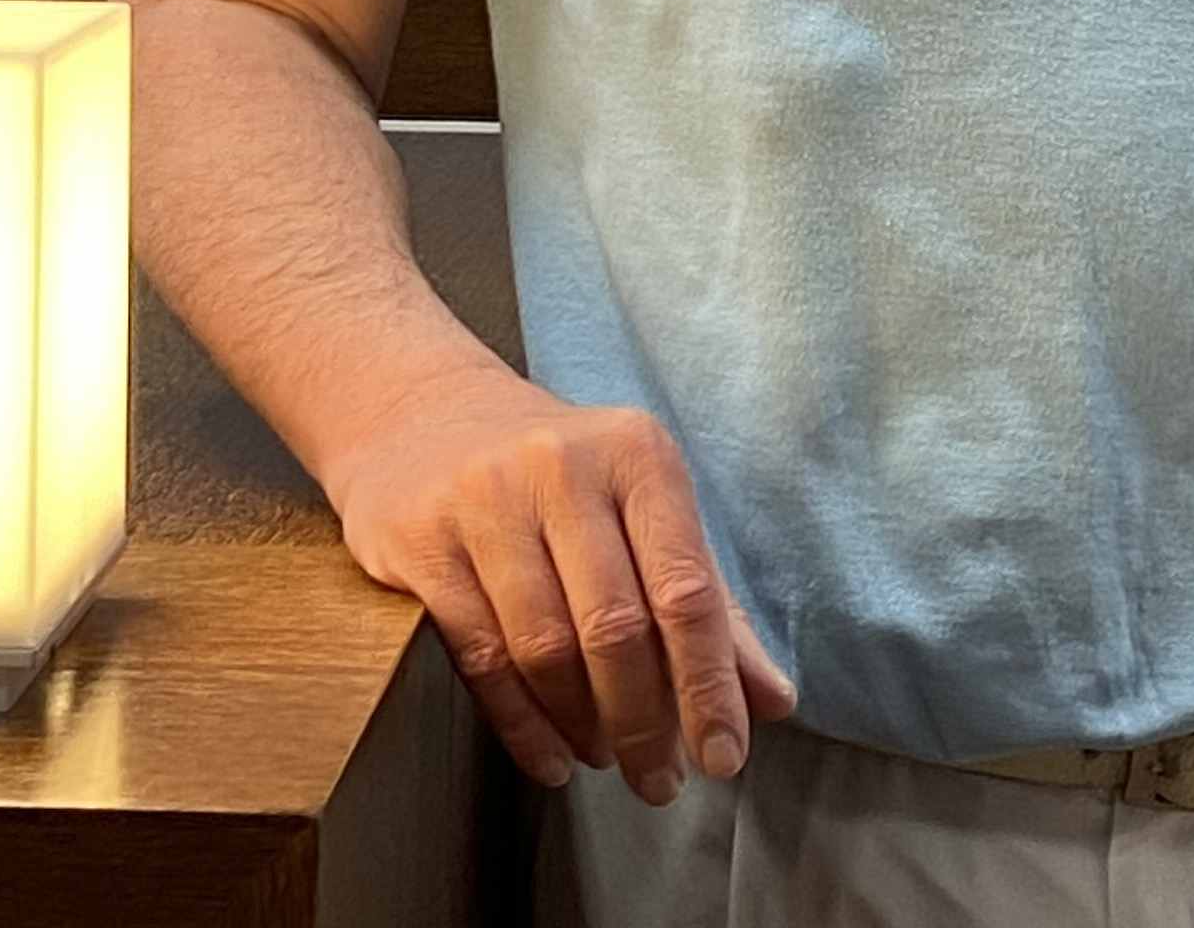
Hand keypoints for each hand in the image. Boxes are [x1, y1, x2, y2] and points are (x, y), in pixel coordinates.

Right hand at [322, 369, 796, 805]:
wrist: (420, 413)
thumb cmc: (559, 474)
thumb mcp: (643, 509)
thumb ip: (711, 602)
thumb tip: (773, 700)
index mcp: (636, 454)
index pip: (685, 590)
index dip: (709, 685)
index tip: (724, 757)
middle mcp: (561, 466)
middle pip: (615, 628)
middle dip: (646, 723)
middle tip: (660, 781)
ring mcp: (485, 501)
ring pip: (545, 647)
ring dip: (584, 725)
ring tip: (606, 757)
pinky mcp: (423, 540)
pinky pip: (481, 656)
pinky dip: (523, 724)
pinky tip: (552, 757)